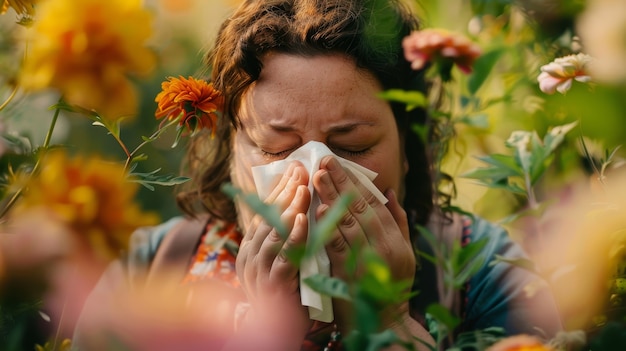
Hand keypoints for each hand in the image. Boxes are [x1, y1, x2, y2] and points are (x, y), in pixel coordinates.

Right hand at [235, 161, 312, 346]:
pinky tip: (305, 221)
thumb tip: (302, 202)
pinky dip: (294, 238)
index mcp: (251, 248)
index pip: (265, 211)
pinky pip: (283, 258)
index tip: (296, 168)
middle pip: (267, 218)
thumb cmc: (287, 292)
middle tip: (302, 170)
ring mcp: (258, 272)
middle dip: (286, 192)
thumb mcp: (284, 259)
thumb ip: (288, 235)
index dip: (280, 188)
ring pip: (273, 235)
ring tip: (303, 188)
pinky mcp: (273, 287)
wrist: (276, 333)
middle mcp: (250, 257)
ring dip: (289, 209)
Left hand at [312, 156, 415, 330]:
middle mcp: (385, 248)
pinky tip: (317, 210)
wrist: (383, 324)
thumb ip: (397, 223)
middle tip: (324, 161)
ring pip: (347, 222)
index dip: (357, 182)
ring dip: (331, 197)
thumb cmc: (389, 288)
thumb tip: (389, 192)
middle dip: (341, 182)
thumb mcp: (403, 255)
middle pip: (360, 208)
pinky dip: (326, 227)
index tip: (340, 164)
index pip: (375, 204)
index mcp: (396, 241)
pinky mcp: (349, 274)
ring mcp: (368, 261)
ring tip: (317, 177)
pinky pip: (336, 245)